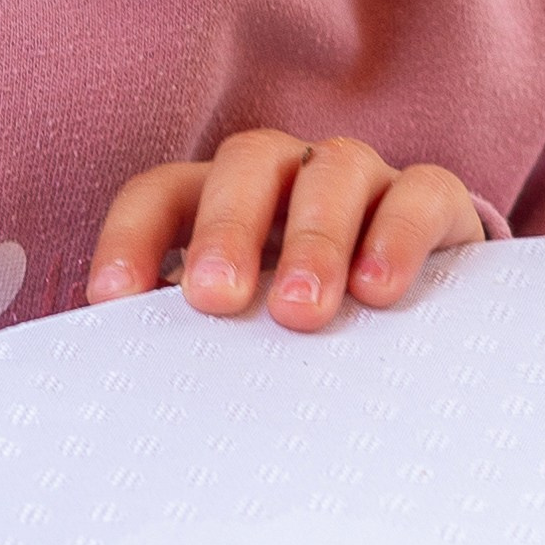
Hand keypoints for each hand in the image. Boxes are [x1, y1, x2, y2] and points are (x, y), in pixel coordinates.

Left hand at [86, 129, 483, 329]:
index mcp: (223, 195)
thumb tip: (137, 380)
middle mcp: (289, 172)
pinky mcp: (432, 198)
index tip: (112, 301)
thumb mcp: (245, 323)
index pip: (164, 193)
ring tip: (301, 311)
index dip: (132, 237)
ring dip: (313, 240)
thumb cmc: (304, 317)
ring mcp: (362, 177)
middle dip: (227, 229)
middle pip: (247, 164)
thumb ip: (199, 333)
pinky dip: (398, 235)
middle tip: (215, 298)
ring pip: (333, 172)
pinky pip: (420, 194)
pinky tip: (380, 290)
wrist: (420, 304)